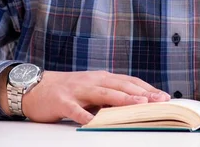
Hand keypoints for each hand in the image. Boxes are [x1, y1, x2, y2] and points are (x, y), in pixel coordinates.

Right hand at [0, 70, 169, 124]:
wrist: (35, 87)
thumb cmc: (67, 90)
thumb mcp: (91, 89)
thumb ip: (109, 95)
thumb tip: (134, 104)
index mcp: (101, 78)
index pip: (129, 82)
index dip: (147, 88)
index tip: (164, 96)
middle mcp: (93, 81)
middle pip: (121, 85)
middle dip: (142, 92)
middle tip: (159, 100)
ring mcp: (78, 90)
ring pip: (103, 93)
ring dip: (122, 98)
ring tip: (138, 104)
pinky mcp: (62, 102)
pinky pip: (76, 110)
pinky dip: (85, 115)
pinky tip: (94, 122)